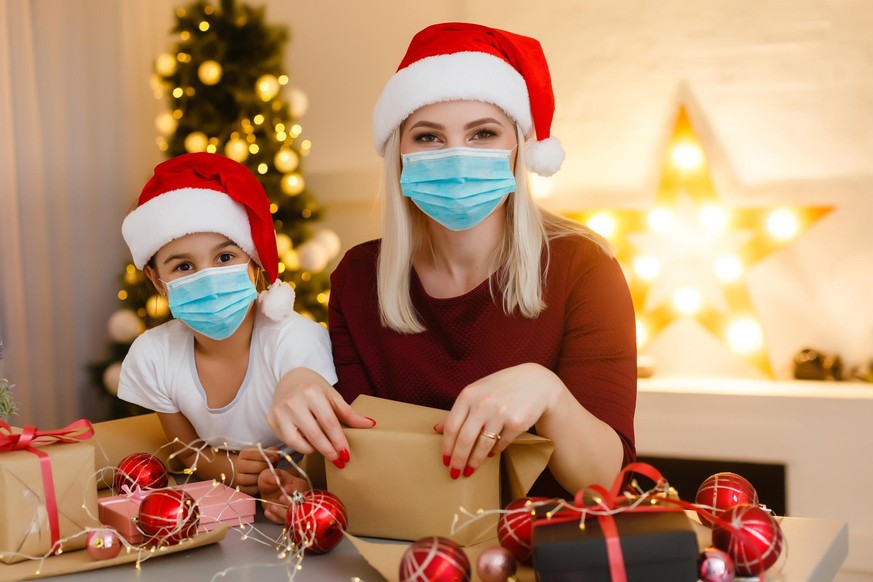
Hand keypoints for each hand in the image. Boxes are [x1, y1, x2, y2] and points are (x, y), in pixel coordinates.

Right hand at [233, 447, 278, 495]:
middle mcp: (239, 466)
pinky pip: (250, 490)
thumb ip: (272, 453)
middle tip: (271, 468)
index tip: (274, 458)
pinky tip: (265, 483)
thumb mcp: (268, 454)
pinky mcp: (243, 489)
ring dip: (260, 478)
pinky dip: (258, 487)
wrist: (256, 474)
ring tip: (268, 476)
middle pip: (248, 466)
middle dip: (263, 467)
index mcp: (244, 455)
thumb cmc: (264, 462)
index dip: (263, 456)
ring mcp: (239, 478)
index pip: (250, 453)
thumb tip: (276, 456)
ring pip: (247, 479)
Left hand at [258, 468, 308, 523]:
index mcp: (300, 486)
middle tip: (280, 498)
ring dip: (283, 512)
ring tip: (272, 507)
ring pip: (293, 515)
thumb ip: (273, 475)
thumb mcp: (270, 474)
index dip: (294, 488)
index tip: (286, 488)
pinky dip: (274, 517)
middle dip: (290, 501)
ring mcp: (294, 510)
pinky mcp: (286, 519)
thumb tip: (277, 479)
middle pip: (300, 503)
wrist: (267, 493)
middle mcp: (300, 499)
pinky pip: (282, 521)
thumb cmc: (271, 482)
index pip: (302, 488)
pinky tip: (267, 512)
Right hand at [267, 367, 374, 467]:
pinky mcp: (271, 420)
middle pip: (314, 435)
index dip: (339, 441)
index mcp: (312, 393)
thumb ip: (349, 413)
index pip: (328, 423)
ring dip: (314, 450)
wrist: (290, 378)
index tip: (346, 455)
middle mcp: (293, 402)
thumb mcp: (333, 396)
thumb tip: (370, 424)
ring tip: (324, 449)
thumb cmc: (315, 388)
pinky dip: (300, 446)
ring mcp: (280, 412)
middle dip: (329, 451)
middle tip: (339, 461)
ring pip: (298, 442)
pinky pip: (288, 441)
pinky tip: (310, 444)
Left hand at [436, 363, 562, 478]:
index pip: (451, 427)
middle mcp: (483, 403)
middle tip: (454, 473)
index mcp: (468, 395)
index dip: (446, 447)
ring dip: (474, 462)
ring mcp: (500, 413)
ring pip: (482, 445)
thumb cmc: (501, 388)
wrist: (535, 382)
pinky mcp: (516, 423)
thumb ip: (459, 410)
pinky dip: (493, 452)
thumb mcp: (477, 392)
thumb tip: (437, 429)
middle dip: (457, 460)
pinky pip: (500, 444)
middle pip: (464, 439)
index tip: (445, 461)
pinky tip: (489, 455)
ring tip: (469, 471)